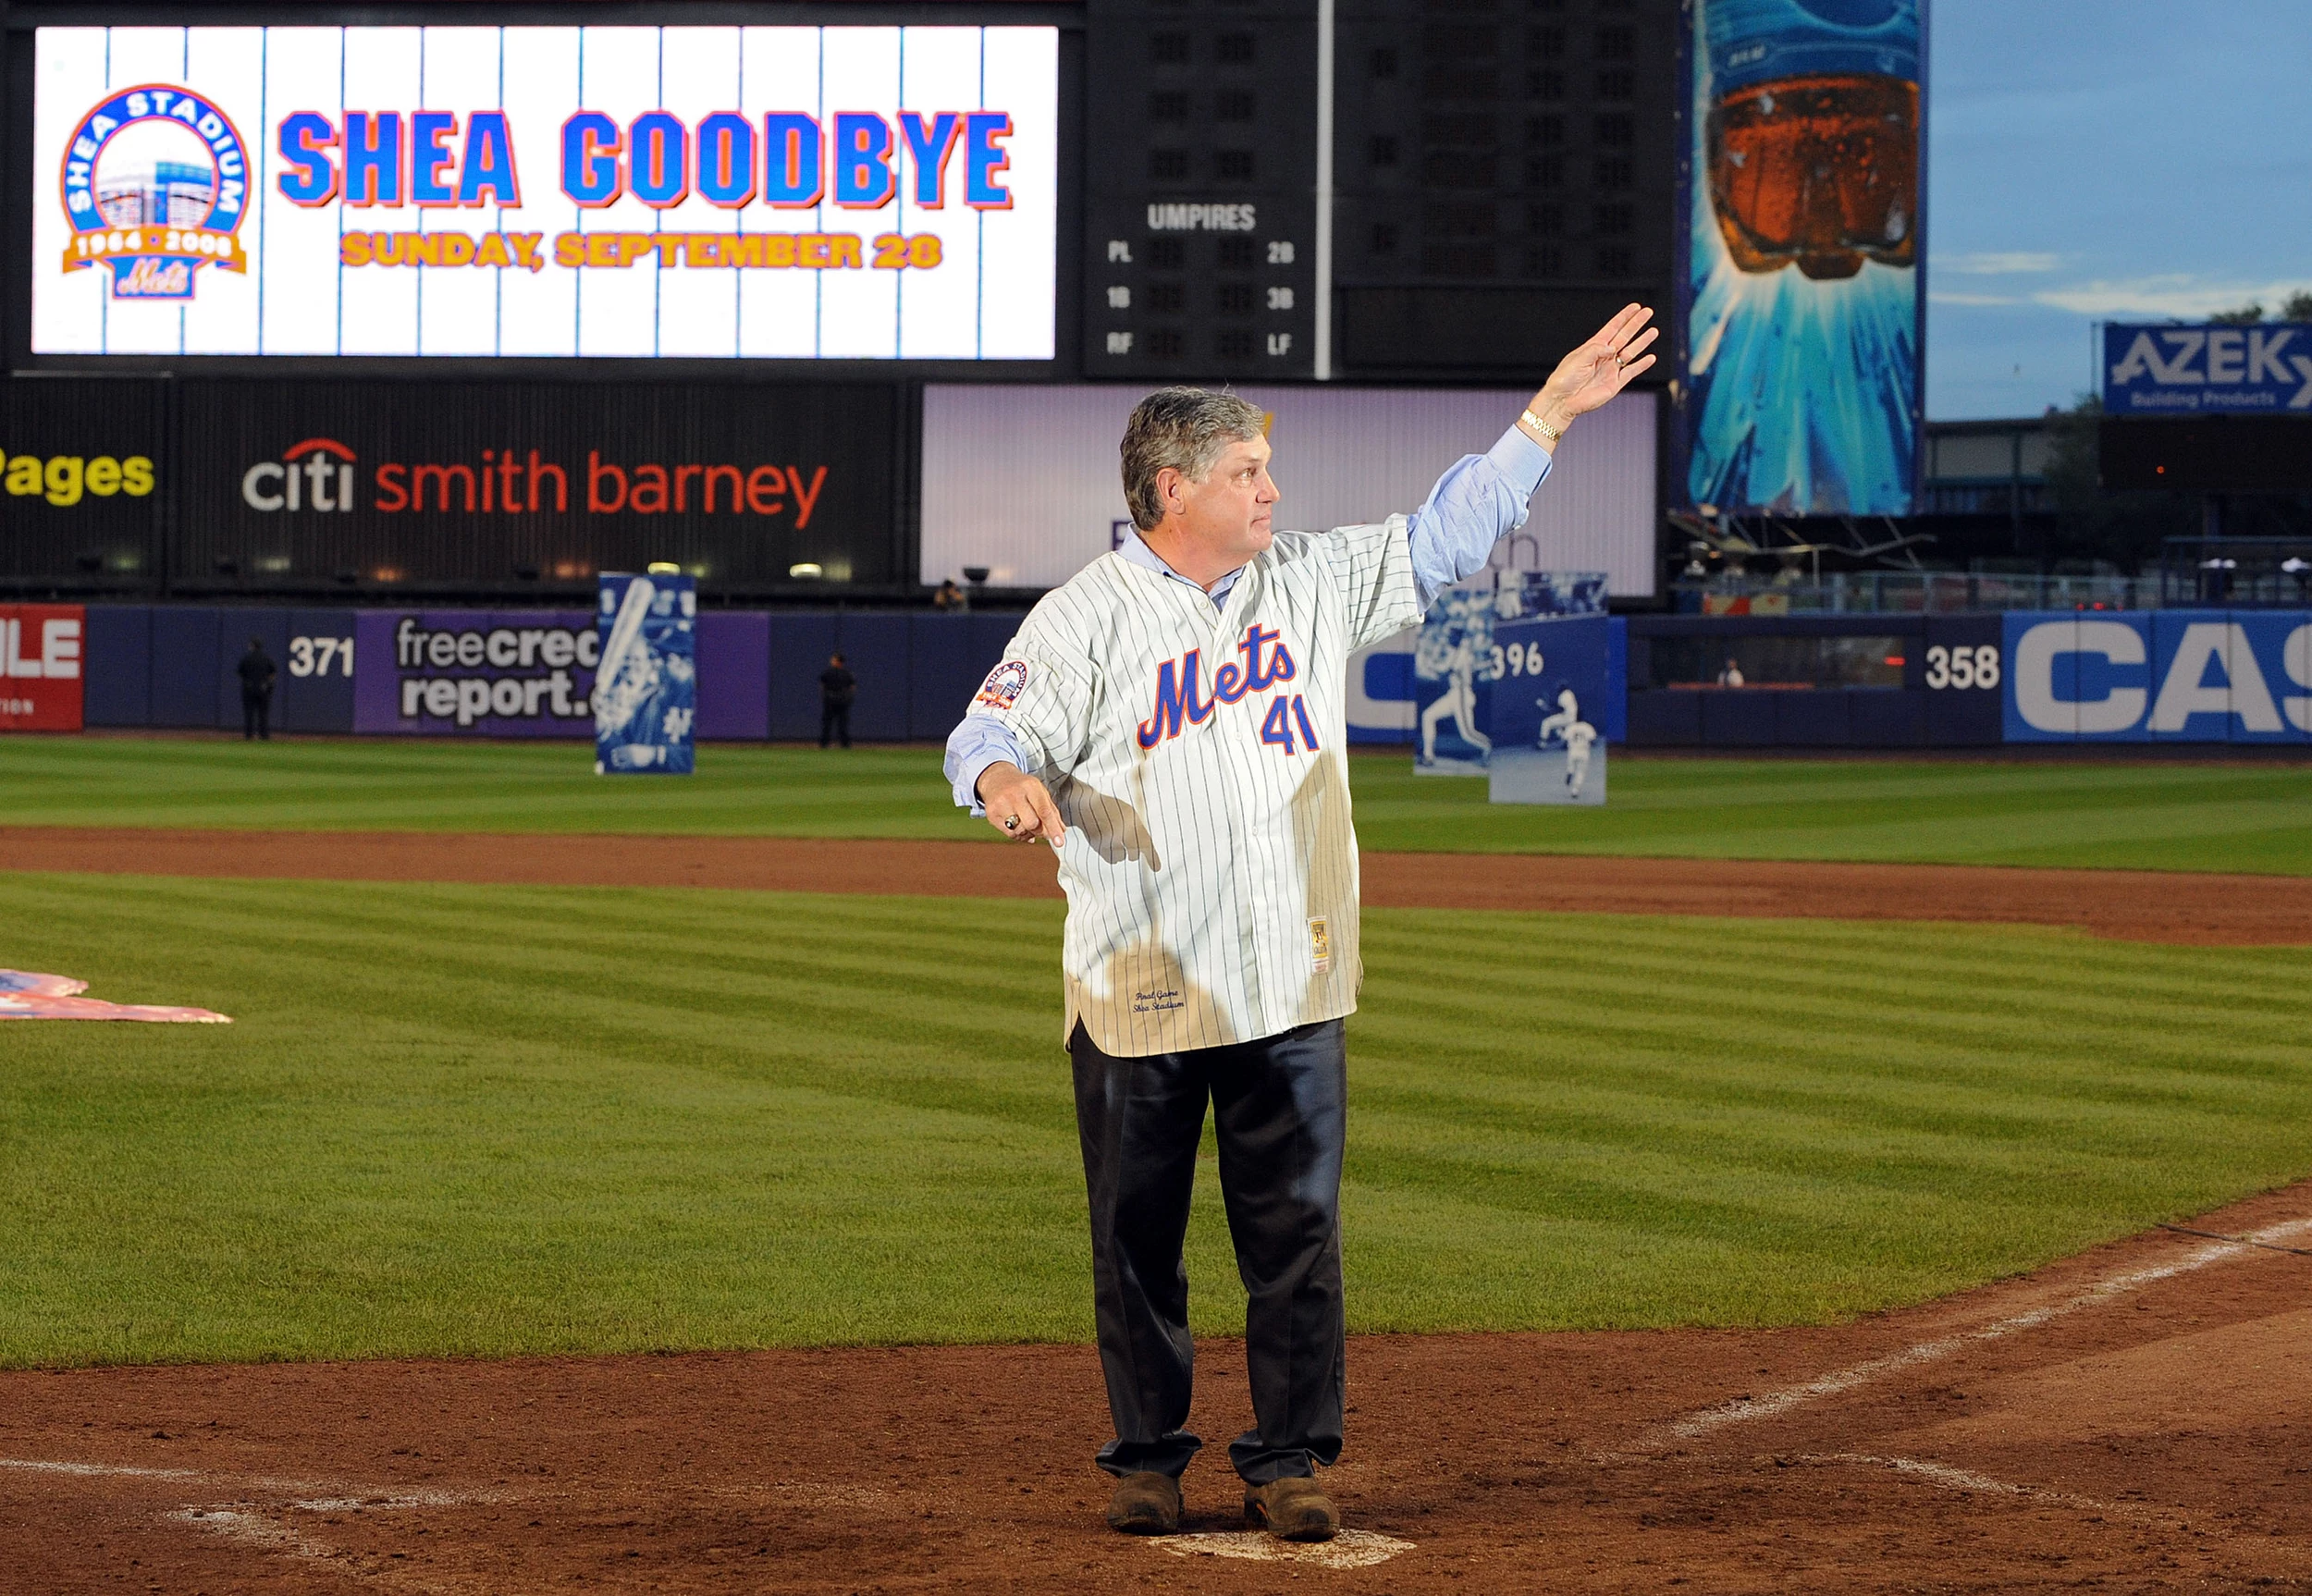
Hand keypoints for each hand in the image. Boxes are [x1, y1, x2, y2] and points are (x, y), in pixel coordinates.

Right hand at [975, 761, 1064, 846]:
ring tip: (1027, 823)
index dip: (1053, 828)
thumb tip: (1061, 831)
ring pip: (1020, 831)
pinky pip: (1010, 834)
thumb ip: (1052, 811)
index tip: (1059, 842)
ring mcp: (1001, 803)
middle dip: (1040, 831)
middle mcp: (1015, 794)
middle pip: (1032, 824)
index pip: (1044, 811)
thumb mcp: (1039, 792)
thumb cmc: (1022, 787)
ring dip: (1028, 833)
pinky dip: (1018, 834)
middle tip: (1041, 830)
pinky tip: (1018, 825)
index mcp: (1031, 786)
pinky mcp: (991, 814)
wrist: (996, 778)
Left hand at [1525, 303, 1659, 437]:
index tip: (1635, 307)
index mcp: (1593, 347)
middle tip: (1648, 312)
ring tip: (1654, 331)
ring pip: (1631, 352)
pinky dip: (1642, 365)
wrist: (1562, 401)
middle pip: (1624, 336)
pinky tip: (1651, 357)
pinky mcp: (1615, 384)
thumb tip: (1613, 347)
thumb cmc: (1564, 379)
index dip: (1624, 317)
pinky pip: (1631, 372)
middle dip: (1636, 324)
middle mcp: (1604, 356)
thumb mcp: (1578, 358)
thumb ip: (1596, 350)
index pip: (1612, 328)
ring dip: (1642, 342)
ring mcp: (1611, 369)